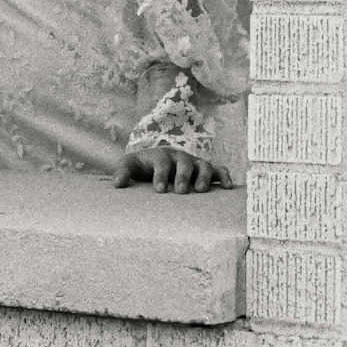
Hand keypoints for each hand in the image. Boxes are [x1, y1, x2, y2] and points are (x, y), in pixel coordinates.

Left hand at [113, 145, 232, 192]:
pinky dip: (225, 176)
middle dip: (183, 176)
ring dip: (203, 177)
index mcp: (160, 155)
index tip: (159, 190)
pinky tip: (229, 188)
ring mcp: (194, 162)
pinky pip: (219, 170)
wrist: (155, 161)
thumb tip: (117, 183)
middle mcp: (179, 157)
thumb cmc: (142, 167)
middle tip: (180, 191)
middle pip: (184, 163)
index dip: (161, 175)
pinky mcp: (205, 169)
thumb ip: (122, 171)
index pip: (162, 162)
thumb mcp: (129, 165)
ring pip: (203, 165)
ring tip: (201, 191)